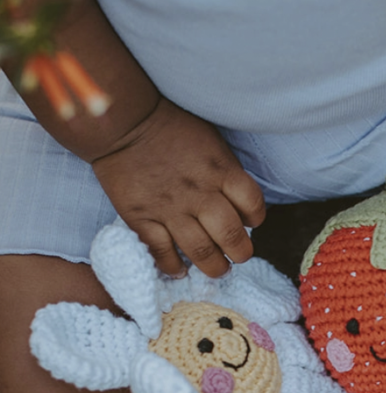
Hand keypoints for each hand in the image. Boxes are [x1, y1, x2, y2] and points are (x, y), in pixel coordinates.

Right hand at [90, 98, 265, 276]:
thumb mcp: (211, 141)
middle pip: (231, 235)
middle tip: (238, 255)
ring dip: (214, 266)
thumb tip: (236, 201)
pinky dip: (173, 266)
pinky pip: (162, 252)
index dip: (255, 218)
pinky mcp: (142, 218)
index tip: (249, 222)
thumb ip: (225, 171)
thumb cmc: (171, 128)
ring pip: (200, 250)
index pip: (252, 205)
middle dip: (241, 252)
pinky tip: (179, 269)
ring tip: (217, 269)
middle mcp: (199, 194)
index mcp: (220, 171)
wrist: (123, 123)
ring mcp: (170, 209)